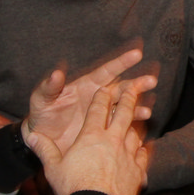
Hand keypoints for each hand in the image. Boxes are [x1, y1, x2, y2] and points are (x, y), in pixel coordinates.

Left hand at [25, 48, 155, 157]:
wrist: (43, 140)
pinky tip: (138, 128)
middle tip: (151, 81)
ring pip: (125, 107)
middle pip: (122, 88)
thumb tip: (57, 73)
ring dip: (137, 107)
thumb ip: (49, 87)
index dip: (121, 63)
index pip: (106, 71)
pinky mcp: (105, 129)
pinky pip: (121, 125)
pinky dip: (131, 125)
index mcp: (86, 85)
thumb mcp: (41, 99)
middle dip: (137, 84)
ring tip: (147, 110)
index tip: (136, 54)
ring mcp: (104, 113)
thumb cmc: (42, 115)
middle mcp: (99, 97)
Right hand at [27, 80, 150, 194]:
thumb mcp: (53, 167)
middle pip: (124, 113)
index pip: (98, 109)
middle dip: (128, 96)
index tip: (104, 88)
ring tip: (140, 116)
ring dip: (137, 123)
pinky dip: (142, 149)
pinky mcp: (137, 170)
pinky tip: (142, 148)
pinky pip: (142, 155)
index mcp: (91, 136)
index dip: (101, 96)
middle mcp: (113, 140)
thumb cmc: (73, 187)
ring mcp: (128, 154)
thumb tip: (31, 136)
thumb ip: (44, 149)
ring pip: (135, 132)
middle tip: (134, 86)